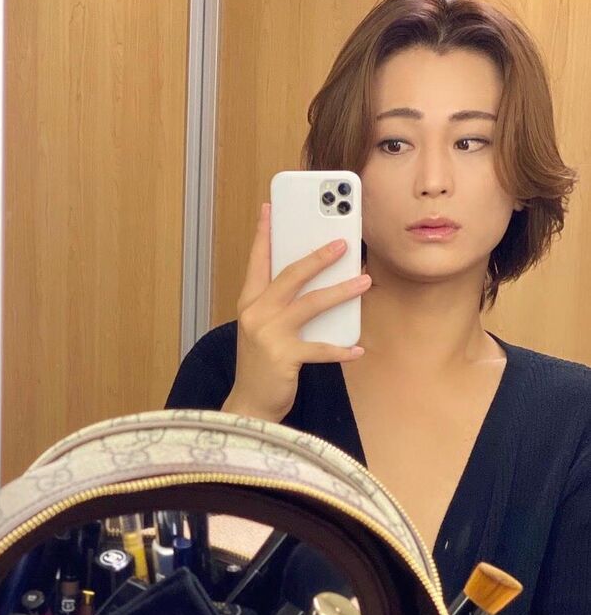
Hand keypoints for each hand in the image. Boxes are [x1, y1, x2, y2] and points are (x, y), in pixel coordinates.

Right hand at [222, 202, 371, 422]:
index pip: (257, 261)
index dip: (264, 233)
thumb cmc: (262, 366)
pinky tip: (357, 349)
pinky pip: (320, 348)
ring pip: (310, 304)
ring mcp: (268, 335)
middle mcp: (256, 314)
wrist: (249, 406)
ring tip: (364, 281)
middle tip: (344, 243)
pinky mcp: (283, 357)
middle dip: (318, 256)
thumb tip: (315, 284)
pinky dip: (341, 349)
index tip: (270, 207)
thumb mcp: (264, 330)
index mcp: (249, 303)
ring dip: (341, 291)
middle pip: (290, 275)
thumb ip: (280, 306)